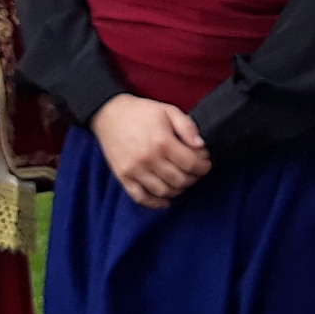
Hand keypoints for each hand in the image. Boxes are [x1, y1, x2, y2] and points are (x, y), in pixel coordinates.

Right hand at [90, 94, 209, 206]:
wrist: (109, 114)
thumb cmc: (141, 112)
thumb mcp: (168, 111)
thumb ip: (187, 127)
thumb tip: (201, 146)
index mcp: (162, 141)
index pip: (191, 164)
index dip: (203, 166)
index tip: (205, 164)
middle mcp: (149, 159)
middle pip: (179, 180)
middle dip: (193, 178)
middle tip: (195, 173)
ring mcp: (135, 170)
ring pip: (163, 191)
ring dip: (177, 190)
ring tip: (181, 182)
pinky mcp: (123, 176)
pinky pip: (141, 197)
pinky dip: (155, 203)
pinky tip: (165, 199)